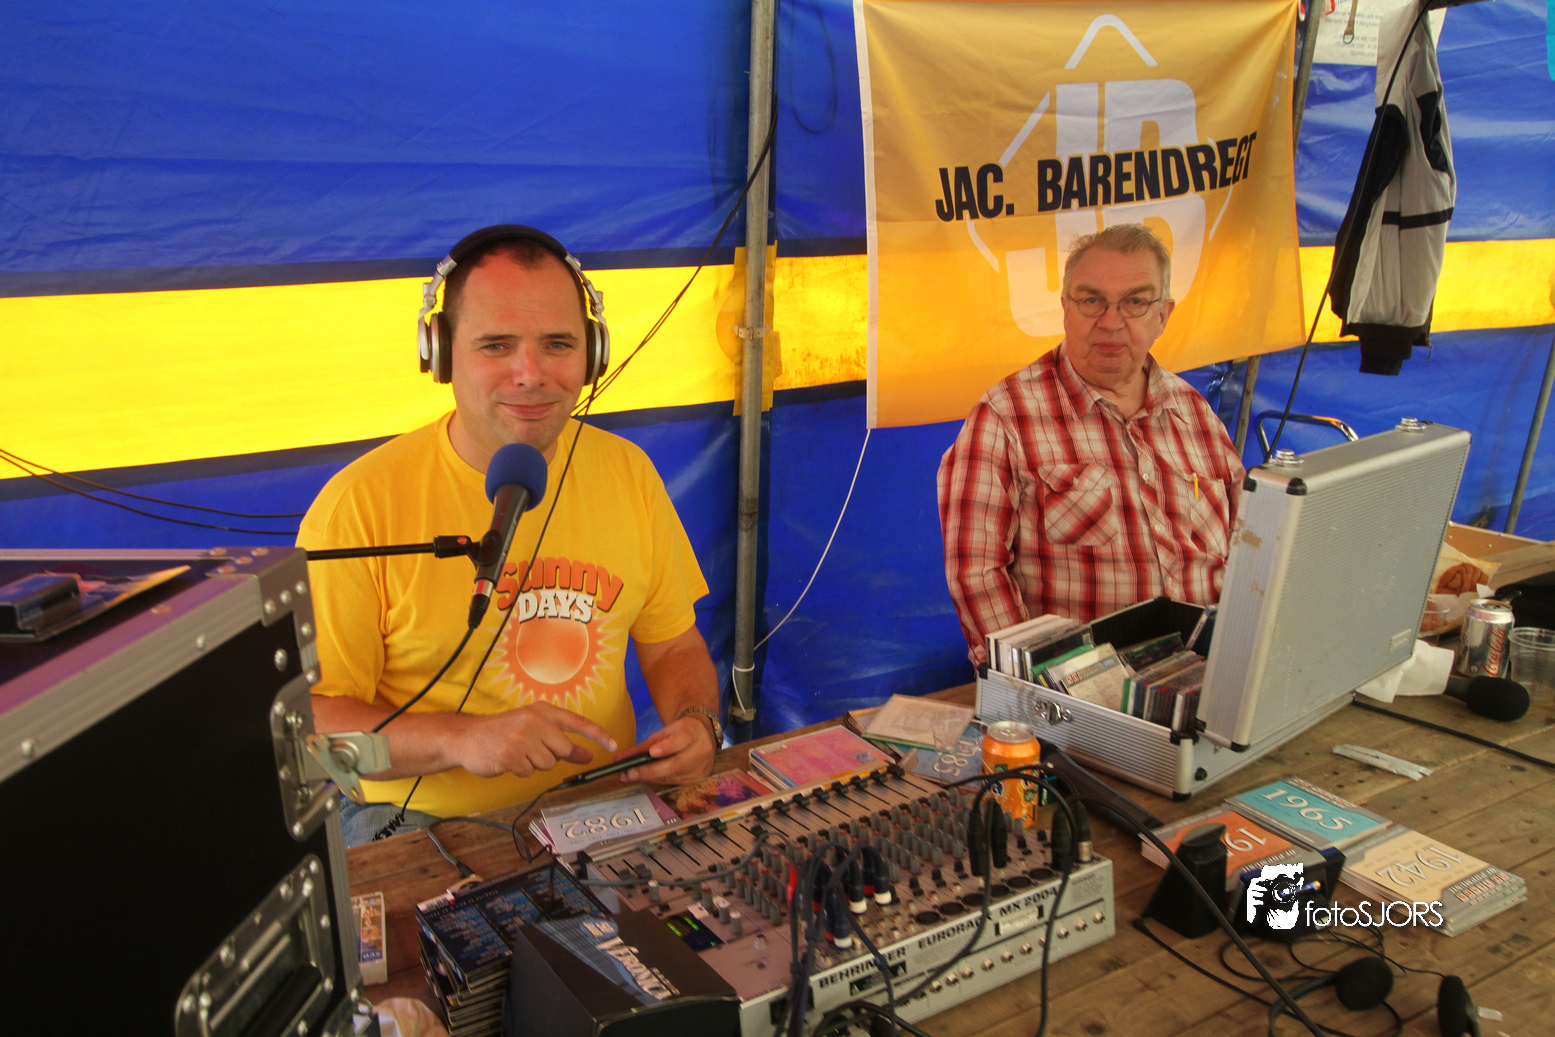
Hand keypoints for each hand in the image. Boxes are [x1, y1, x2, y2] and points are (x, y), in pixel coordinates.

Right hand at [447, 701, 617, 778]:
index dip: (598, 734)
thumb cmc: (503, 733)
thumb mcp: (533, 730)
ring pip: (546, 763)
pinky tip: (508, 760)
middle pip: (563, 749)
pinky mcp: (511, 754)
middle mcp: (534, 721)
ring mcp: (522, 737)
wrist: (468, 737)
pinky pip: (528, 772)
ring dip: (533, 764)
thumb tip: (588, 754)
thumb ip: (561, 741)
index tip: (613, 745)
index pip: (577, 722)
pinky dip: (520, 770)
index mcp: (542, 711)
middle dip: (551, 756)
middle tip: (531, 750)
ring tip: (517, 753)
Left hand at [616, 715, 716, 786]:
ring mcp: (701, 766)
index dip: (668, 747)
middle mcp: (701, 750)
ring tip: (631, 777)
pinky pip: (674, 781)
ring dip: (650, 778)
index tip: (652, 752)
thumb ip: (644, 745)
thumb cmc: (680, 732)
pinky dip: (658, 780)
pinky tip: (645, 778)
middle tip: (630, 773)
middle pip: (676, 764)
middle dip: (650, 770)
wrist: (703, 735)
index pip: (683, 739)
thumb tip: (620, 759)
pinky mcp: (697, 778)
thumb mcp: (664, 732)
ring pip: (673, 775)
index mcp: (694, 732)